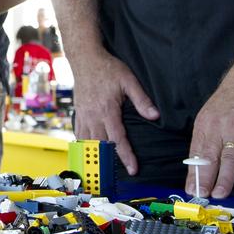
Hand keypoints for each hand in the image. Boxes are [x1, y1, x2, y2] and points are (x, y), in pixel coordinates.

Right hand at [70, 51, 158, 175]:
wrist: (84, 58)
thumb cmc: (108, 68)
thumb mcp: (128, 80)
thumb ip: (141, 100)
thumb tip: (155, 116)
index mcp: (107, 110)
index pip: (118, 138)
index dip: (126, 155)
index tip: (133, 170)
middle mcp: (93, 115)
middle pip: (101, 144)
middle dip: (109, 161)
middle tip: (117, 176)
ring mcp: (83, 115)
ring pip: (87, 142)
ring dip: (95, 156)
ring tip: (103, 169)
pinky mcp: (78, 112)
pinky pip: (78, 133)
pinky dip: (83, 145)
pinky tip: (89, 151)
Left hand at [188, 73, 233, 196]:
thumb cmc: (232, 98)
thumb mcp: (212, 114)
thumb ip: (209, 137)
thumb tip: (201, 162)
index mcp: (204, 124)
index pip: (196, 154)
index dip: (193, 173)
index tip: (191, 189)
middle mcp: (217, 126)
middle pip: (209, 157)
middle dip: (204, 179)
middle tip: (202, 196)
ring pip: (229, 158)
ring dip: (225, 178)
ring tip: (221, 194)